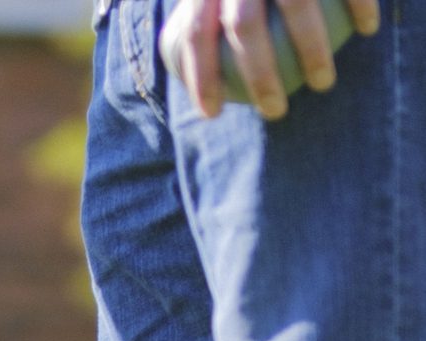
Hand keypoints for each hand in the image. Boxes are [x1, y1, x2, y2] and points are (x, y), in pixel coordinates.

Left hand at [161, 0, 379, 120]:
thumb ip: (202, 6)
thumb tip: (186, 63)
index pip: (195, 32)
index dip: (199, 77)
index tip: (212, 114)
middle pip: (245, 25)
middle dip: (259, 77)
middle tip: (275, 112)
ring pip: (297, 4)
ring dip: (312, 51)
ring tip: (323, 84)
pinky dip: (358, 0)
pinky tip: (368, 28)